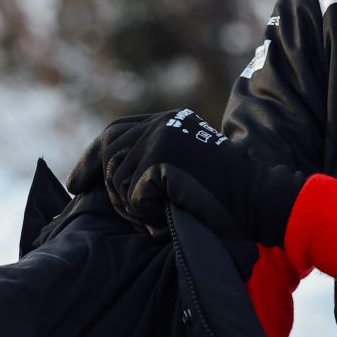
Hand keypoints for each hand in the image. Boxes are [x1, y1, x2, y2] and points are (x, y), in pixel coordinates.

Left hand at [70, 109, 305, 244]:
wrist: (259, 199)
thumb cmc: (228, 196)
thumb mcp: (189, 165)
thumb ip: (157, 159)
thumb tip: (110, 175)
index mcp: (171, 120)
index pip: (116, 130)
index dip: (92, 156)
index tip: (77, 181)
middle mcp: (163, 122)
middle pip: (109, 148)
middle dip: (96, 176)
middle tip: (94, 198)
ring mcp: (161, 137)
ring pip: (118, 178)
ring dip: (130, 205)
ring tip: (156, 216)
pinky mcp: (161, 158)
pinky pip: (131, 195)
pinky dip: (144, 213)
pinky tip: (164, 217)